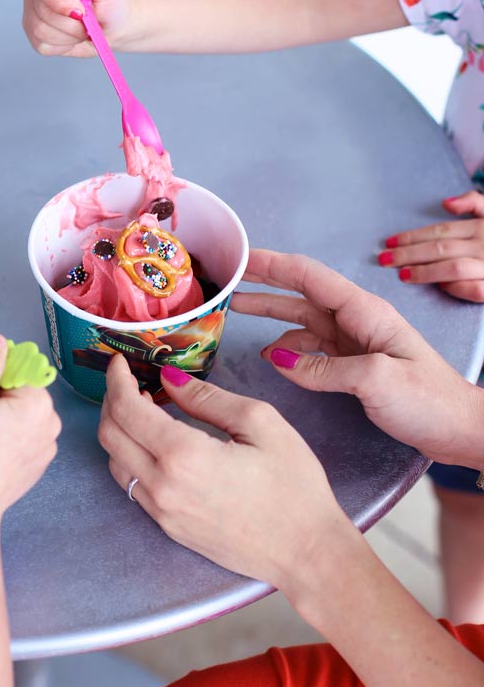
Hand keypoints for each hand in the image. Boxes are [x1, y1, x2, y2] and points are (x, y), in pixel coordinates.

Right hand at [22, 0, 130, 57]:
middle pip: (42, 11)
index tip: (81, 11)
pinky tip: (72, 37)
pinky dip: (64, 45)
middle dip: (71, 23)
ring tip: (82, 28)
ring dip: (69, 35)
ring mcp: (33, 13)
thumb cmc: (110, 3)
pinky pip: (43, 45)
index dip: (60, 1)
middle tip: (88, 19)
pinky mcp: (35, 36)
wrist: (114, 27)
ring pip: (41, 30)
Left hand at [98, 353, 346, 589]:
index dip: (117, 379)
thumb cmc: (294, 487)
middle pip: (109, 435)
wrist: (306, 552)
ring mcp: (162, 513)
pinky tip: (155, 446)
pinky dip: (131, 458)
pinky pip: (133, 487)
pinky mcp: (169, 529)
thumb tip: (169, 379)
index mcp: (184, 456)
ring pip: (115, 463)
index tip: (120, 362)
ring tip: (143, 411)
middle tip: (129, 382)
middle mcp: (163, 487)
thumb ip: (208, 398)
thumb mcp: (261, 424)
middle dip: (112, 401)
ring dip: (119, 431)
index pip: (126, 409)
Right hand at [232, 249, 482, 466]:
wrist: (460, 428)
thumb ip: (323, 368)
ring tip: (236, 313)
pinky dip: (288, 348)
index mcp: (365, 312)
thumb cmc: (430, 400)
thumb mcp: (375, 381)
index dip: (273, 264)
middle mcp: (357, 320)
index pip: (310, 277)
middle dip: (263, 283)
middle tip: (226, 279)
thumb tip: (280, 358)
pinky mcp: (354, 363)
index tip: (241, 258)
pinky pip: (312, 347)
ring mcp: (355, 341)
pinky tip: (272, 356)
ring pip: (303, 319)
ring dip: (270, 315)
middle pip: (301, 293)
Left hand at [379, 190, 483, 300]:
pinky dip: (458, 288)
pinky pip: (476, 290)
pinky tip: (440, 287)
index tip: (389, 242)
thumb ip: (474, 203)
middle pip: (440, 248)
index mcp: (480, 227)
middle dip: (409, 254)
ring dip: (426, 271)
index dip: (413, 237)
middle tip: (383, 259)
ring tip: (402, 275)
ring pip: (453, 268)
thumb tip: (446, 203)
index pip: (440, 231)